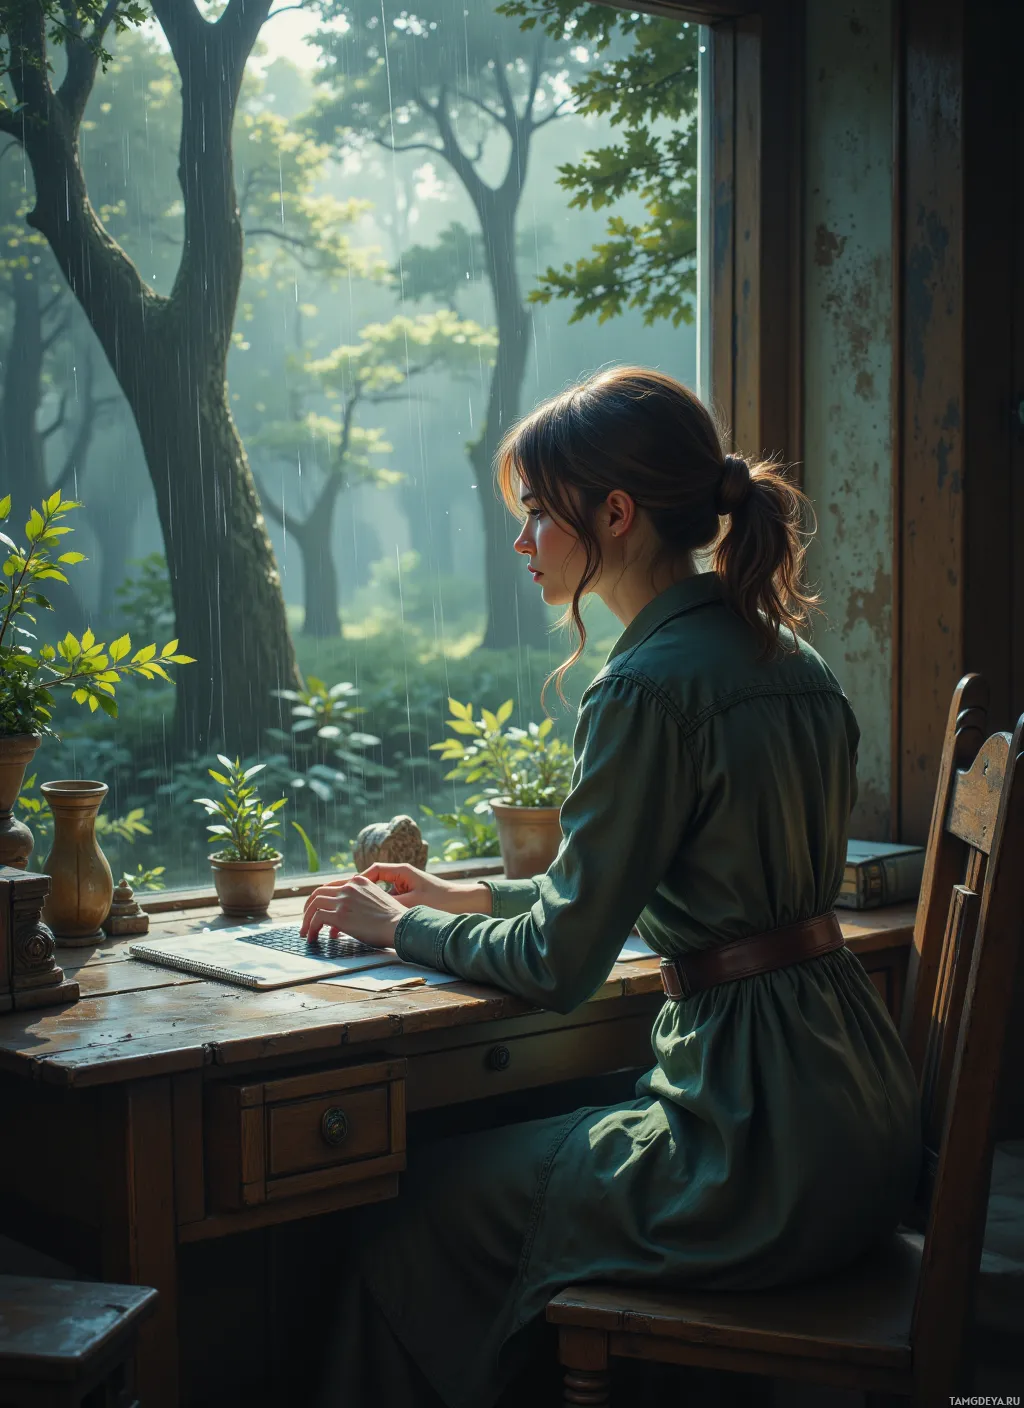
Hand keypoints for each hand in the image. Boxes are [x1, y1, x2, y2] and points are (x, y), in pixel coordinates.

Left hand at [300, 874, 406, 947]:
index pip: (332, 886)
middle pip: (318, 892)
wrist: (401, 925)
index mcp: (359, 881)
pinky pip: (316, 918)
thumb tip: (349, 917)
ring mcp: (344, 900)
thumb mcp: (378, 900)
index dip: (322, 899)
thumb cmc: (394, 919)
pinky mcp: (340, 915)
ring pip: (314, 904)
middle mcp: (350, 887)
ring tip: (305, 932)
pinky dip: (310, 928)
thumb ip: (362, 902)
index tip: (318, 910)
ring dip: (307, 919)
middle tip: (306, 920)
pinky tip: (312, 937)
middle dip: (309, 907)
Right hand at [360, 863, 492, 915]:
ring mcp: (404, 886)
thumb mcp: (414, 903)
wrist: (464, 902)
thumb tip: (370, 909)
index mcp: (402, 871)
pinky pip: (387, 899)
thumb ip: (392, 904)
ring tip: (350, 909)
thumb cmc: (442, 900)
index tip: (348, 892)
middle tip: (338, 896)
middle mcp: (401, 876)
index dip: (359, 880)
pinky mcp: (408, 896)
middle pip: (372, 879)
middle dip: (356, 888)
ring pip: (379, 891)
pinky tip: (367, 918)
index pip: (374, 870)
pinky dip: (378, 906)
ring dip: (366, 899)